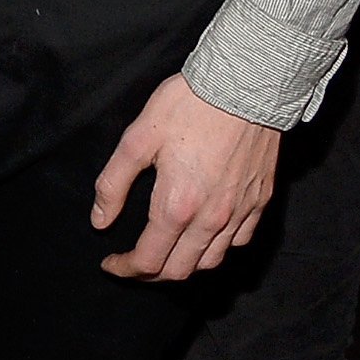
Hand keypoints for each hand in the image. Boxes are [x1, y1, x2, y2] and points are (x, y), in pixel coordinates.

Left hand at [92, 74, 279, 279]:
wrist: (244, 85)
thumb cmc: (188, 106)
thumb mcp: (137, 138)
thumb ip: (114, 183)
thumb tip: (100, 221)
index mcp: (177, 205)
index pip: (149, 260)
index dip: (125, 268)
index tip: (110, 263)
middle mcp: (212, 219)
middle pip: (180, 271)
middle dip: (152, 274)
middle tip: (133, 262)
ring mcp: (239, 213)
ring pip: (211, 261)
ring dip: (184, 266)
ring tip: (165, 253)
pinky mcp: (259, 202)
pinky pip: (238, 242)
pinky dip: (217, 249)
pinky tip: (204, 237)